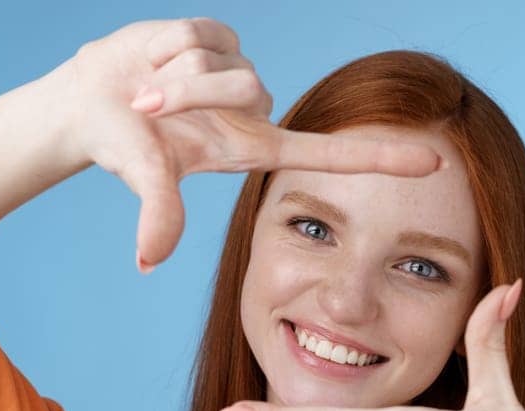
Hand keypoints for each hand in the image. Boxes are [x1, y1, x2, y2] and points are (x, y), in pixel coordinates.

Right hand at [54, 17, 443, 272]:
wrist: (87, 103)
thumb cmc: (125, 145)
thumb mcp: (146, 177)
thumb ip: (157, 214)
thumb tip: (147, 260)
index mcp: (257, 147)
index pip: (334, 156)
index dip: (384, 159)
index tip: (436, 163)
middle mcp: (256, 109)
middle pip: (241, 89)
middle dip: (184, 94)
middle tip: (146, 106)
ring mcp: (240, 71)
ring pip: (217, 63)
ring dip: (168, 76)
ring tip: (144, 91)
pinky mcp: (217, 36)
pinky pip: (197, 35)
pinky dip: (161, 47)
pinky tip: (151, 60)